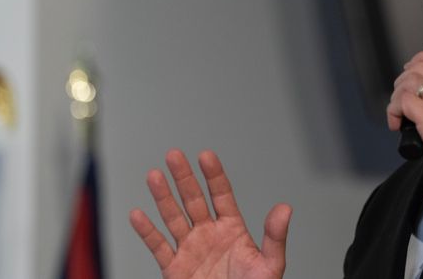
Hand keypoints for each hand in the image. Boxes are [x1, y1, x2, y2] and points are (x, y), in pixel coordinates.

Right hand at [129, 149, 291, 278]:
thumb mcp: (270, 265)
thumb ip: (275, 237)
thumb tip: (285, 208)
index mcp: (232, 230)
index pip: (221, 195)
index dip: (213, 175)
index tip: (205, 155)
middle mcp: (209, 235)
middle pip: (193, 200)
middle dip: (184, 178)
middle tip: (174, 154)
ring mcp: (190, 250)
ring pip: (173, 218)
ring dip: (163, 198)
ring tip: (154, 175)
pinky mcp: (175, 269)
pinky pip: (158, 247)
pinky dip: (147, 232)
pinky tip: (138, 214)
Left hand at [387, 51, 422, 183]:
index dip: (421, 60)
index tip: (412, 70)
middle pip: (419, 67)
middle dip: (403, 80)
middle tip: (400, 96)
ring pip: (408, 82)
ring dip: (396, 96)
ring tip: (398, 113)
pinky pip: (402, 102)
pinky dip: (393, 112)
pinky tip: (397, 124)